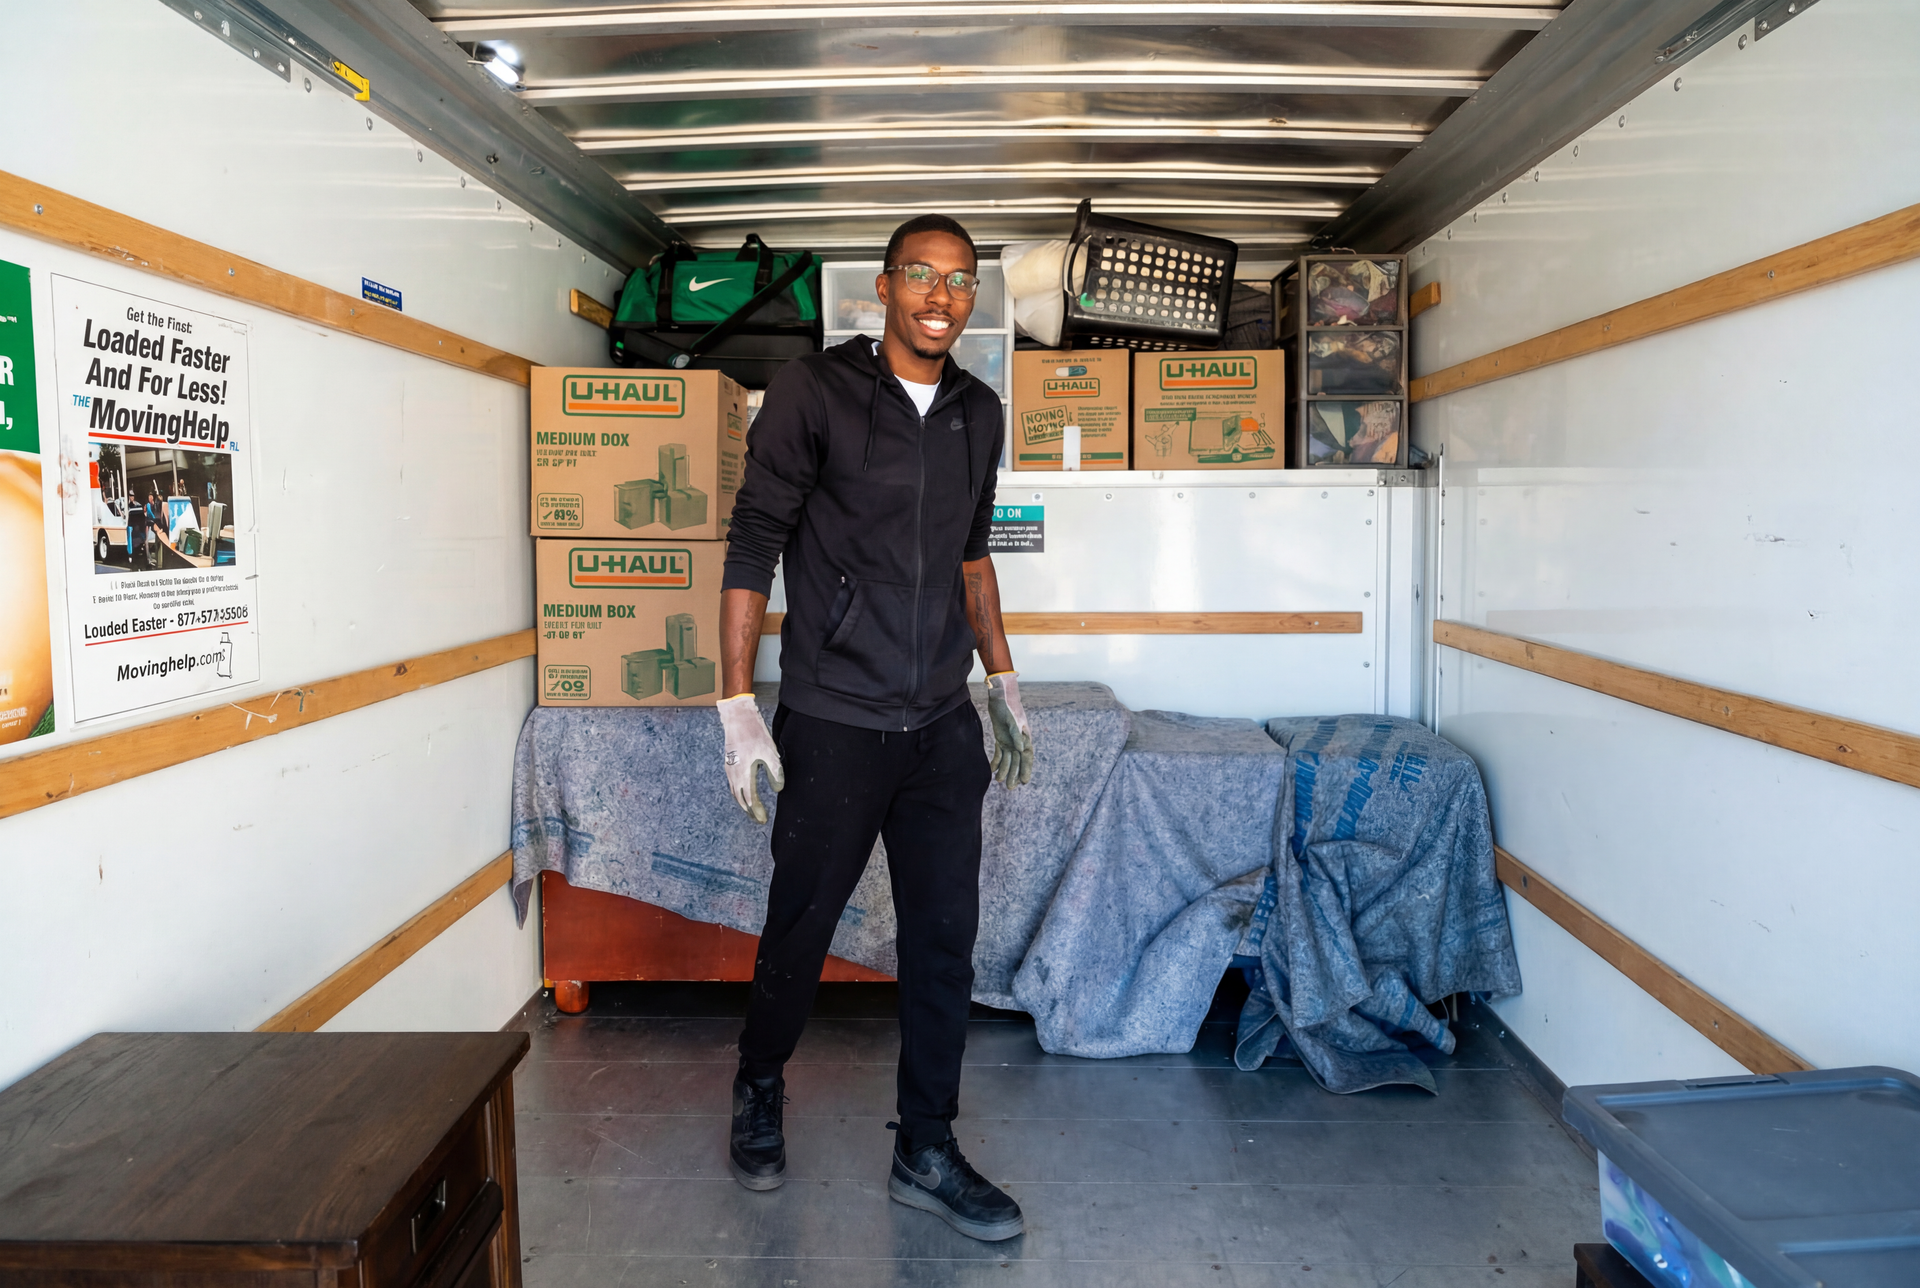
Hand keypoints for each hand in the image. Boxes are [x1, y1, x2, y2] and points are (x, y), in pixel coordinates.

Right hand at [717, 694, 783, 823]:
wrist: (737, 718)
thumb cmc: (754, 734)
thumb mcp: (770, 754)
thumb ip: (774, 773)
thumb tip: (778, 789)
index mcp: (744, 775)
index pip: (750, 800)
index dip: (756, 811)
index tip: (763, 819)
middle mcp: (734, 775)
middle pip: (740, 799)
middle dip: (749, 811)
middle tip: (758, 818)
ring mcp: (729, 769)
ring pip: (735, 792)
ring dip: (743, 803)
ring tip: (752, 809)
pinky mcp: (729, 763)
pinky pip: (732, 784)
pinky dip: (738, 793)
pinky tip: (744, 792)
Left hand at [985, 671, 1033, 788]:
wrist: (1001, 695)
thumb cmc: (1009, 706)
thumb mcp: (1012, 720)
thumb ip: (1017, 734)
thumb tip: (1022, 750)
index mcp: (1025, 737)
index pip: (1027, 757)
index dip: (1026, 770)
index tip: (1024, 782)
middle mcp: (1019, 741)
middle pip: (1017, 761)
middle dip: (1014, 774)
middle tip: (1011, 788)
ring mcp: (1010, 740)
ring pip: (1008, 759)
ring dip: (1005, 770)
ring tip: (999, 782)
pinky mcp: (1001, 737)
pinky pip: (1000, 753)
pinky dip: (997, 762)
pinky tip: (992, 770)